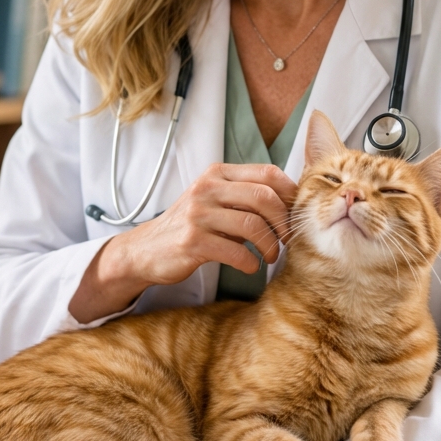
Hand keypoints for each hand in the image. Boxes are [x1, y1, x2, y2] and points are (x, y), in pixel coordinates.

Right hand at [70, 163, 296, 323]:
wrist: (146, 250)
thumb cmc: (191, 226)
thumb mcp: (214, 200)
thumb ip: (245, 195)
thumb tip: (291, 203)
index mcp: (217, 174)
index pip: (268, 173)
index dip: (290, 194)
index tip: (295, 215)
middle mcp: (207, 188)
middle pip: (264, 197)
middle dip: (283, 223)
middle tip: (287, 241)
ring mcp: (198, 214)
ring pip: (253, 225)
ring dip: (270, 246)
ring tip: (269, 257)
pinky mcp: (192, 241)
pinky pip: (237, 252)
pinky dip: (251, 263)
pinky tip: (249, 267)